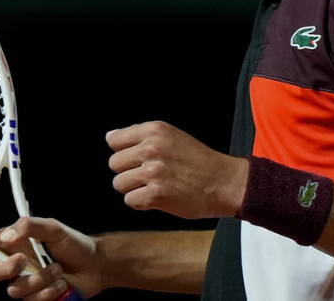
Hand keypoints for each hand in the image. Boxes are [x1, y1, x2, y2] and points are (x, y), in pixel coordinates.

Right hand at [0, 217, 103, 299]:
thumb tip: (7, 237)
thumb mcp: (53, 227)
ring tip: (57, 270)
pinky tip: (61, 284)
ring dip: (40, 280)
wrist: (95, 266)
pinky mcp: (35, 299)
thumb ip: (29, 226)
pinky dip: (50, 292)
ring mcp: (23, 283)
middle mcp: (13, 263)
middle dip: (4, 269)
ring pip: (14, 290)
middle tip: (23, 261)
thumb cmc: (73, 243)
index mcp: (11, 242)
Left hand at [106, 121, 248, 219]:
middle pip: (114, 164)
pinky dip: (141, 203)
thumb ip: (141, 136)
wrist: (223, 182)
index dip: (123, 152)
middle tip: (148, 176)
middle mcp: (151, 148)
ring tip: (152, 187)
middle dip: (127, 171)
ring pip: (119, 184)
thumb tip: (109, 136)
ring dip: (133, 189)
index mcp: (154, 130)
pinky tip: (156, 198)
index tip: (137, 159)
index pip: (114, 140)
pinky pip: (130, 201)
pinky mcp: (156, 194)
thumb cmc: (198, 161)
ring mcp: (153, 172)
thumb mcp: (172, 136)